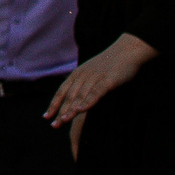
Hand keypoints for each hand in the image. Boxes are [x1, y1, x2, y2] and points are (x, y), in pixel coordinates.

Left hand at [44, 32, 158, 127]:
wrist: (128, 49)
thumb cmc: (110, 64)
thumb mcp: (92, 72)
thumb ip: (83, 84)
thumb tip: (75, 100)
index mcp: (78, 74)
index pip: (62, 91)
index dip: (54, 104)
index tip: (46, 117)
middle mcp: (83, 75)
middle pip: (69, 96)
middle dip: (60, 111)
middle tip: (54, 125)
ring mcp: (95, 77)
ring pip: (80, 95)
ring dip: (71, 109)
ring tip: (63, 121)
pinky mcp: (108, 80)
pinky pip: (96, 92)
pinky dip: (88, 101)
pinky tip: (81, 110)